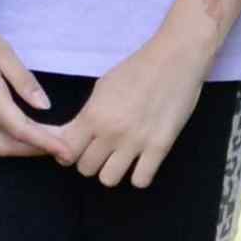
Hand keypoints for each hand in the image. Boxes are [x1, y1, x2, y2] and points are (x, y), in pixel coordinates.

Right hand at [0, 14, 65, 159]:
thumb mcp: (2, 50)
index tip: (68, 151)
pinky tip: (14, 138)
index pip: (21, 130)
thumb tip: (45, 106)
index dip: (46, 143)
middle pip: (9, 145)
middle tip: (62, 145)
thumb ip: (23, 80)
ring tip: (42, 143)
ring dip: (19, 151)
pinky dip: (0, 147)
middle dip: (37, 150)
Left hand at [59, 35, 206, 188]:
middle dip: (91, 161)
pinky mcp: (161, 147)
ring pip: (109, 179)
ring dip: (112, 171)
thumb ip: (87, 116)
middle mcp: (110, 132)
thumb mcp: (101, 89)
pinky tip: (141, 162)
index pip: (66, 152)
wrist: (174, 60)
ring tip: (121, 158)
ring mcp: (136, 142)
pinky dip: (139, 175)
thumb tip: (72, 137)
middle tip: (102, 151)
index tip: (78, 148)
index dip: (68, 153)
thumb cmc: (135, 70)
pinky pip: (141, 180)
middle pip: (85, 168)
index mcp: (92, 115)